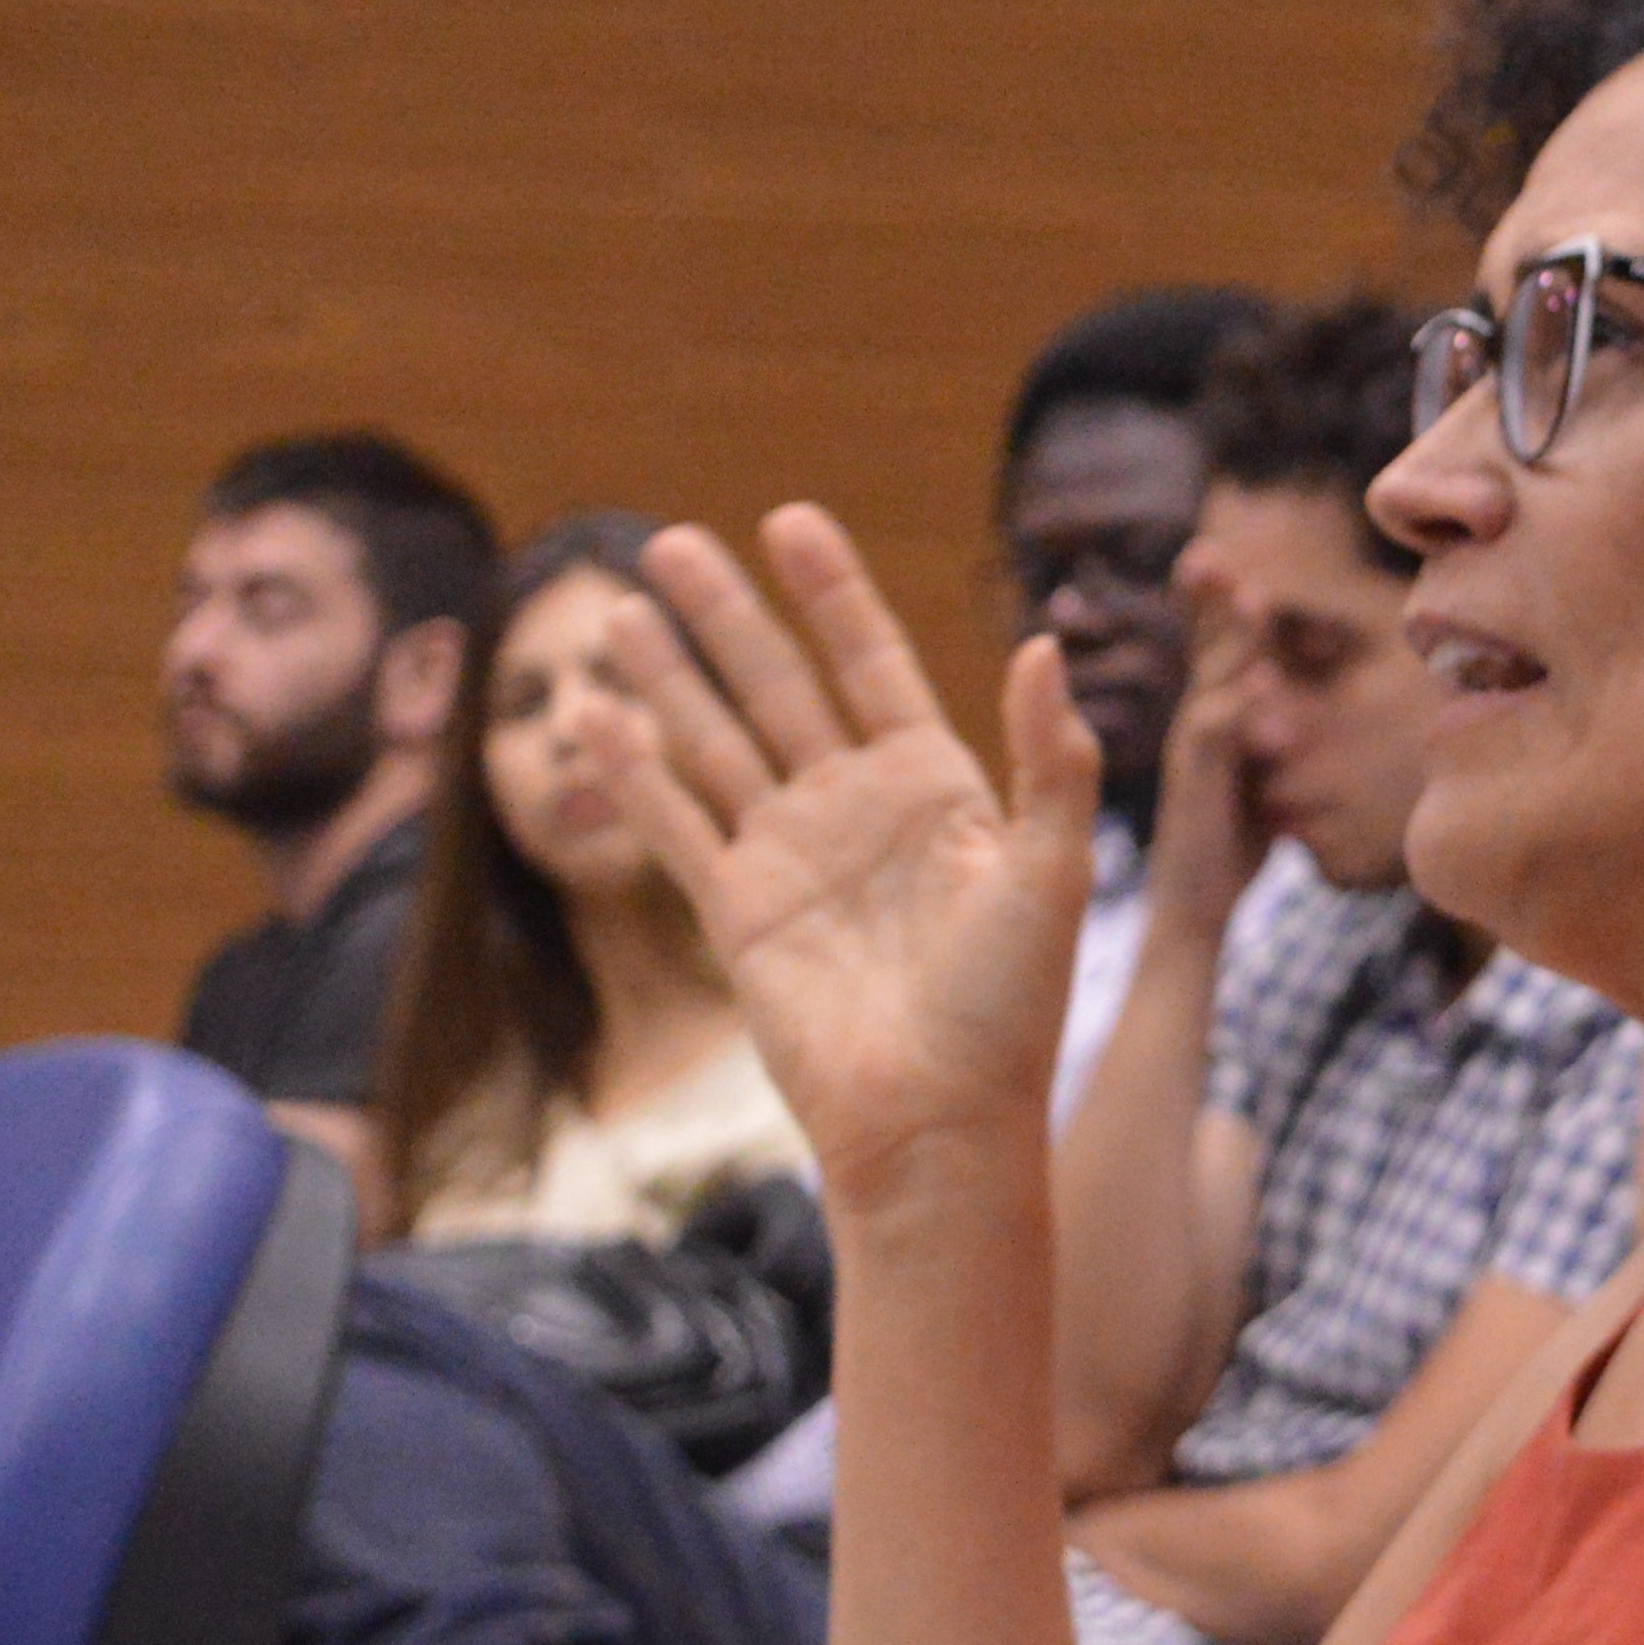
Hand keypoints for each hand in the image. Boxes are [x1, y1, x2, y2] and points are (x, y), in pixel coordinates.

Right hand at [593, 505, 1102, 1208]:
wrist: (936, 1122)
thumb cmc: (1008, 1010)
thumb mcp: (1049, 874)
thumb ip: (1052, 761)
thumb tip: (1044, 644)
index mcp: (937, 787)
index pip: (873, 664)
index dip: (833, 594)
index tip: (789, 522)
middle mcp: (857, 808)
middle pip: (780, 686)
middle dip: (727, 615)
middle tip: (669, 541)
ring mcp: (792, 856)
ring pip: (716, 743)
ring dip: (669, 678)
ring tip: (620, 609)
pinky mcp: (739, 913)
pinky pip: (675, 825)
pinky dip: (632, 773)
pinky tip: (591, 718)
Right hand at [1136, 553, 1269, 945]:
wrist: (1197, 907)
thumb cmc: (1229, 846)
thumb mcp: (1258, 782)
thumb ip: (1267, 745)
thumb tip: (1291, 722)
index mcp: (1209, 721)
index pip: (1214, 651)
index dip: (1217, 607)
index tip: (1226, 562)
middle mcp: (1195, 726)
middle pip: (1205, 650)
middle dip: (1211, 601)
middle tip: (1208, 554)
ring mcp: (1192, 753)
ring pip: (1211, 682)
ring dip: (1231, 640)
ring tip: (1250, 599)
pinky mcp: (1195, 784)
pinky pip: (1215, 736)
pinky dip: (1237, 708)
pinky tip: (1258, 684)